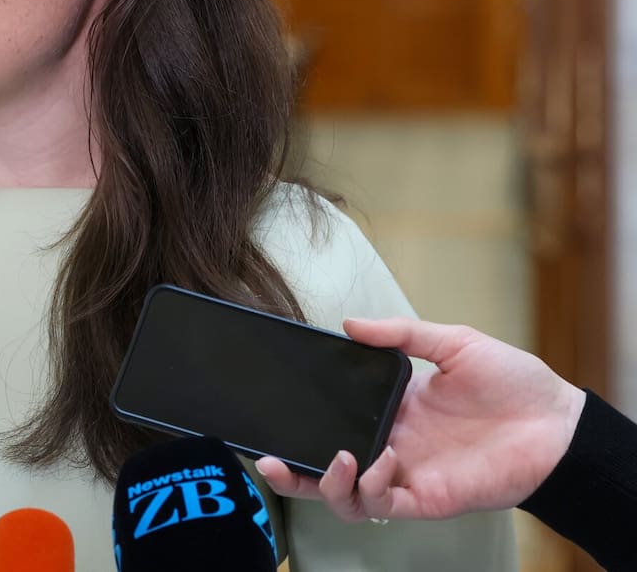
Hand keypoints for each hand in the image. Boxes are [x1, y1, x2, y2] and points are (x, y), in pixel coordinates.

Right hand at [255, 317, 586, 521]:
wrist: (557, 423)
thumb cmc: (514, 382)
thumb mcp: (454, 342)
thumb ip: (401, 334)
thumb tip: (349, 323)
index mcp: (390, 408)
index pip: (333, 420)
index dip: (301, 422)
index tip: (277, 407)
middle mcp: (390, 443)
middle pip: (326, 467)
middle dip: (291, 471)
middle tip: (270, 457)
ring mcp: (405, 473)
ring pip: (346, 497)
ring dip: (329, 482)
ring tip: (339, 457)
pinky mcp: (426, 497)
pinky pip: (382, 504)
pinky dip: (368, 489)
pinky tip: (377, 462)